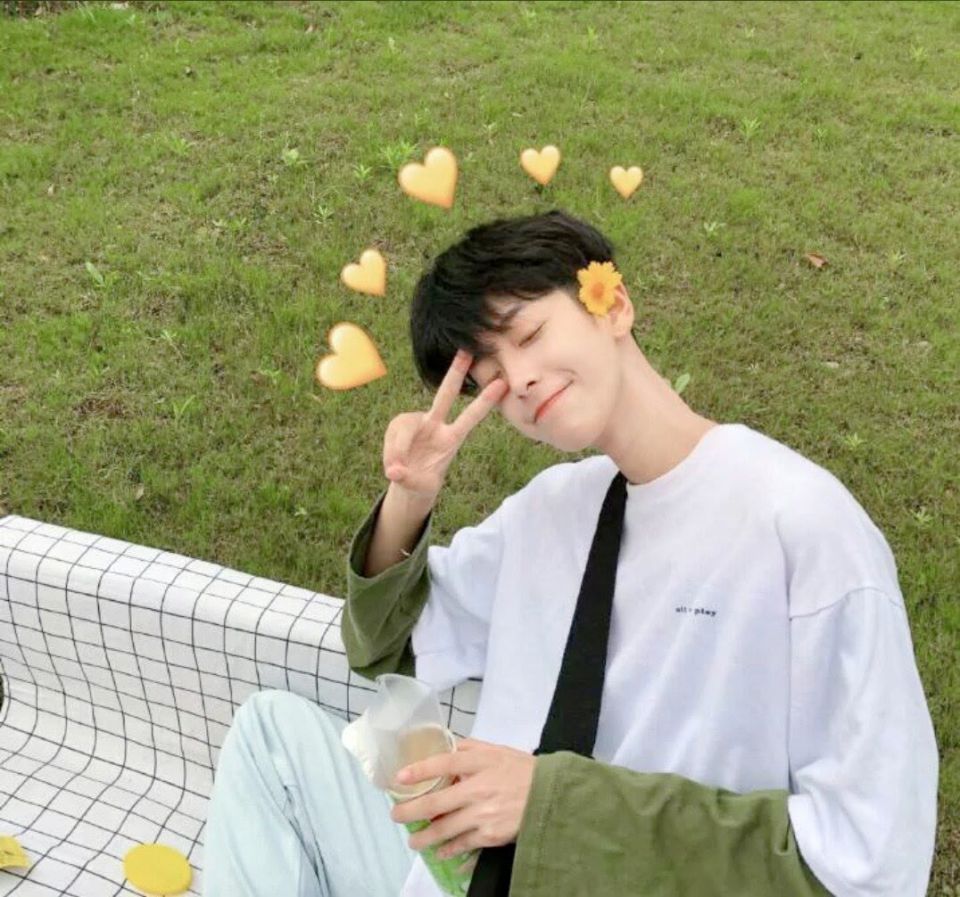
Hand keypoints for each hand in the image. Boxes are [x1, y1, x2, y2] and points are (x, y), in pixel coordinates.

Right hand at [383, 349, 508, 501]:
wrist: (408, 484)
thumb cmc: (421, 482)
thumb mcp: (422, 487)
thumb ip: (410, 479)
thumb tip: (395, 473)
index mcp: (452, 439)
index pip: (469, 418)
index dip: (485, 403)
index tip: (502, 386)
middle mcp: (435, 425)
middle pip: (446, 394)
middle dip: (455, 373)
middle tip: (466, 352)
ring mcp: (417, 424)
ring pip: (407, 427)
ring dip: (399, 447)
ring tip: (396, 471)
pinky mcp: (398, 428)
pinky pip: (394, 436)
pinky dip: (391, 452)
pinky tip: (392, 470)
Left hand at [389, 737, 536, 859]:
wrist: (551, 795)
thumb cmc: (521, 770)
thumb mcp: (496, 750)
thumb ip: (469, 746)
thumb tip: (443, 744)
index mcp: (480, 762)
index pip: (444, 763)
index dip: (420, 770)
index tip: (399, 778)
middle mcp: (479, 787)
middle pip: (437, 801)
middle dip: (411, 811)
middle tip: (396, 816)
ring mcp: (484, 813)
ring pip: (446, 828)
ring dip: (425, 836)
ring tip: (412, 841)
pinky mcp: (492, 835)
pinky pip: (463, 843)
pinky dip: (448, 848)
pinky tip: (439, 851)